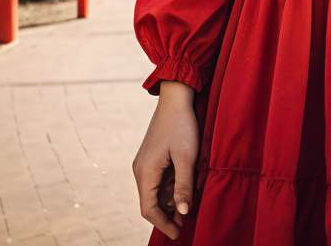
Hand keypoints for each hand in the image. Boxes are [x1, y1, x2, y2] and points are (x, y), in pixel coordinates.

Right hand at [132, 82, 198, 239]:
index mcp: (145, 172)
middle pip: (151, 202)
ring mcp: (146, 163)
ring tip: (189, 205)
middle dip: (167, 215)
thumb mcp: (187, 157)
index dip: (163, 224)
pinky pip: (159, 180)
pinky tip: (185, 187)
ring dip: (170, 201)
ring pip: (156, 191)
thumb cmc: (182, 125)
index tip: (178, 233)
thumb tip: (183, 213)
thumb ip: (184, 186)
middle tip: (186, 223)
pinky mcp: (153, 157)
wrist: (176, 97)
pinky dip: (170, 187)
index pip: (149, 209)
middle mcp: (141, 170)